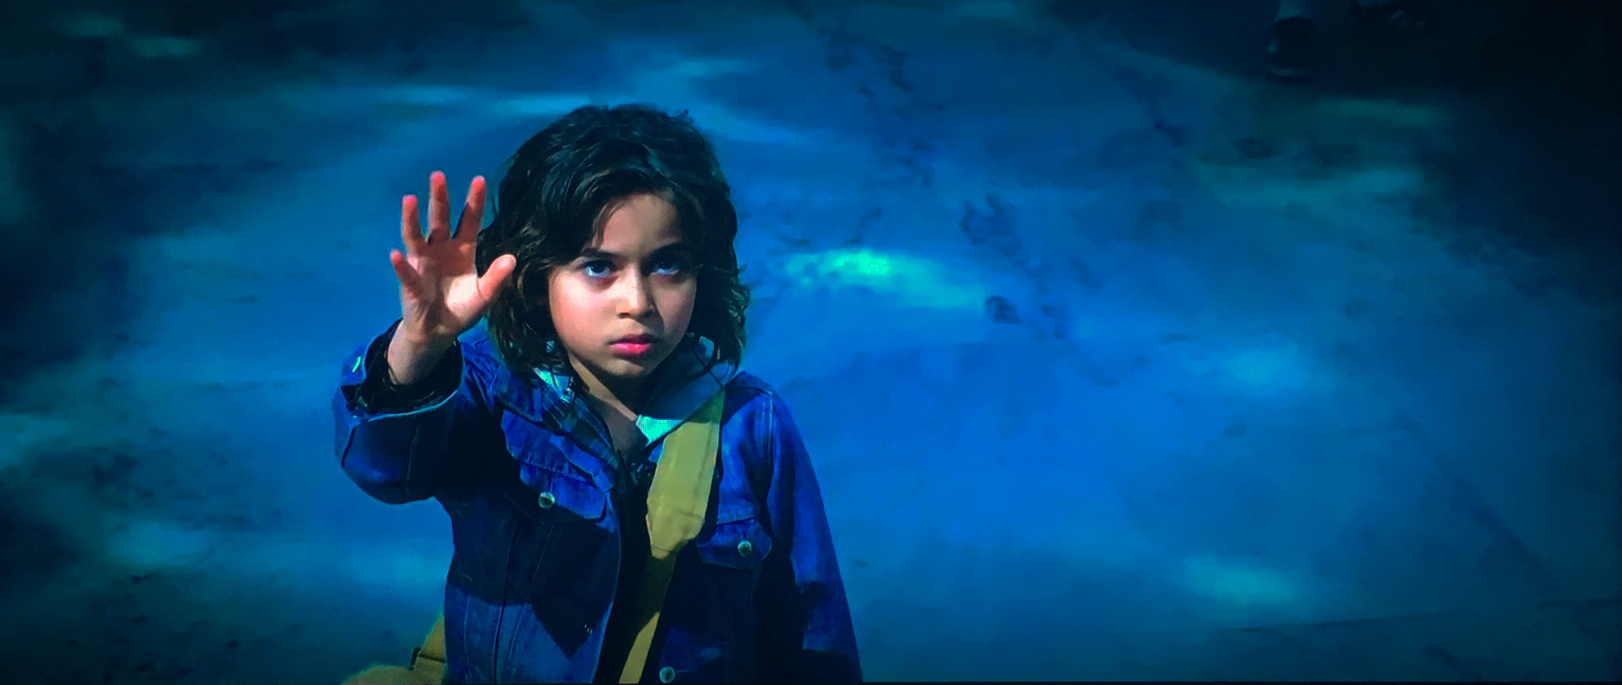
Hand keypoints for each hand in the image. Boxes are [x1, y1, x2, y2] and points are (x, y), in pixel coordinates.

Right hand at [389, 171, 515, 348]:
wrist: (439, 331)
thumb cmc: (462, 309)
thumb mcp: (485, 295)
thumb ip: (497, 278)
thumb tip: (512, 258)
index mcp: (463, 250)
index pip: (469, 221)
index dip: (474, 202)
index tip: (479, 180)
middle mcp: (441, 250)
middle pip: (440, 219)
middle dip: (440, 198)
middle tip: (438, 175)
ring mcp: (424, 263)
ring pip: (416, 236)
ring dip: (412, 218)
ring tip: (409, 200)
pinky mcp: (411, 282)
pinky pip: (406, 271)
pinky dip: (401, 264)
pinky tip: (396, 254)